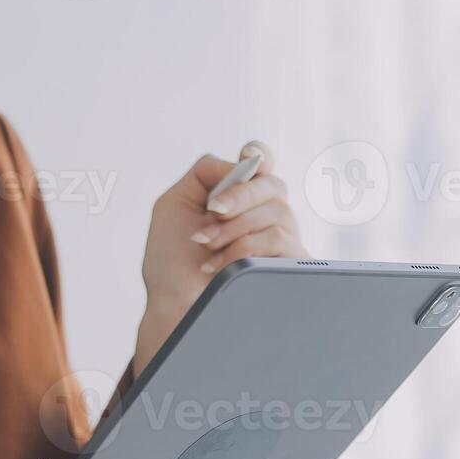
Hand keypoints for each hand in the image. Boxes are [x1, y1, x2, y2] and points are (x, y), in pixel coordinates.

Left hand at [137, 141, 308, 371]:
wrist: (174, 303)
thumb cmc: (172, 259)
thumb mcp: (174, 204)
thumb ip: (205, 172)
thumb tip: (243, 162)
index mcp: (237, 193)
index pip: (261, 161)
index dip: (259, 155)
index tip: (248, 158)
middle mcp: (263, 211)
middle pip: (272, 183)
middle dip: (239, 196)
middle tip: (212, 212)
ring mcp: (279, 236)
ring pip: (277, 211)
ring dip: (234, 228)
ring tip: (206, 246)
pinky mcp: (287, 264)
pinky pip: (279, 240)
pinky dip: (244, 248)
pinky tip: (218, 264)